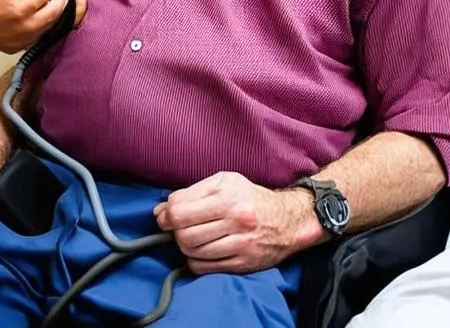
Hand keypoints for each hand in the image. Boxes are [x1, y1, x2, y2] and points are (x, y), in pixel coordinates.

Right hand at [0, 0, 71, 53]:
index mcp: (22, 10)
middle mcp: (27, 28)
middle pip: (54, 12)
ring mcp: (26, 40)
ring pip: (51, 24)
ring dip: (57, 11)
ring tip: (57, 0)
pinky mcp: (23, 47)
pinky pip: (41, 34)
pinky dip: (47, 23)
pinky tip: (46, 15)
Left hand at [153, 172, 316, 274]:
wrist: (288, 220)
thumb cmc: (249, 197)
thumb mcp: (223, 181)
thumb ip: (191, 192)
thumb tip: (161, 209)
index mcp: (226, 195)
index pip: (180, 209)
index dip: (165, 214)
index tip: (164, 216)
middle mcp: (235, 219)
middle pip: (184, 233)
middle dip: (174, 231)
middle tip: (177, 228)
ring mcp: (240, 243)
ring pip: (192, 251)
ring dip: (184, 246)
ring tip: (191, 238)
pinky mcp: (243, 263)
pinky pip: (204, 268)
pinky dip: (195, 261)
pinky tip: (201, 251)